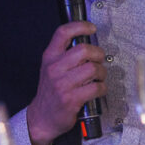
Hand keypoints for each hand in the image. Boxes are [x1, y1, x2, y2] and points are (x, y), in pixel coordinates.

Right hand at [26, 22, 106, 144]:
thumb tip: (87, 43)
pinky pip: (96, 88)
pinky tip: (98, 89)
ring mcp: (62, 84)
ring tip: (99, 76)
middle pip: (83, 50)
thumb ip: (64, 54)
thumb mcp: (50, 67)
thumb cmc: (50, 91)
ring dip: (102, 72)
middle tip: (99, 59)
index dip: (80, 26)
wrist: (42, 117)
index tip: (91, 28)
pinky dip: (102, 87)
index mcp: (49, 57)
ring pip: (93, 69)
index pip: (63, 33)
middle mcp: (54, 68)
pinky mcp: (71, 99)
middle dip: (98, 53)